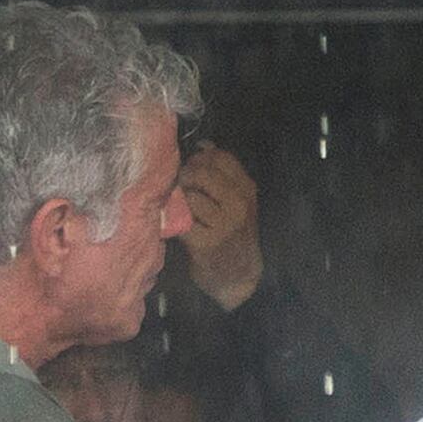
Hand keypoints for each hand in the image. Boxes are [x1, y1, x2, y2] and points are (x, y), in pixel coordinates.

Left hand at [178, 142, 263, 310]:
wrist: (238, 277)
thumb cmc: (233, 236)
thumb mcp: (238, 203)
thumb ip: (223, 174)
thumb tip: (204, 144)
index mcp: (247, 190)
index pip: (221, 158)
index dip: (201, 158)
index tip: (194, 169)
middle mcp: (238, 205)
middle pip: (203, 173)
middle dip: (186, 176)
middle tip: (181, 187)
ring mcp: (223, 225)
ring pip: (191, 195)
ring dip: (179, 199)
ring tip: (181, 207)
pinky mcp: (205, 243)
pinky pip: (182, 219)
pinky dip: (175, 218)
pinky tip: (179, 223)